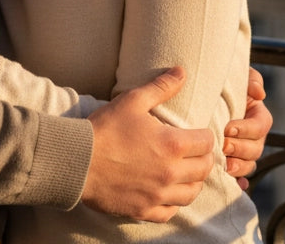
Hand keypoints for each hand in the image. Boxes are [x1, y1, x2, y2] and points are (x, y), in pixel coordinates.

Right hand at [83, 67, 214, 221]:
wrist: (78, 160)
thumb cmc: (106, 128)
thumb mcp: (134, 100)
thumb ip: (161, 87)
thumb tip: (182, 71)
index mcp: (172, 145)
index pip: (206, 143)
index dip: (205, 136)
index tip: (198, 134)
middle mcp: (170, 173)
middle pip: (204, 169)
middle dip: (204, 158)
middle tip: (195, 151)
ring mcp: (157, 195)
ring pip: (192, 193)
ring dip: (194, 181)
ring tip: (187, 171)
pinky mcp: (143, 210)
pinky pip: (170, 212)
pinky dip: (174, 202)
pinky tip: (168, 192)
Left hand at [223, 66, 272, 186]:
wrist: (200, 94)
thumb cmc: (220, 82)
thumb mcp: (236, 75)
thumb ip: (251, 79)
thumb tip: (259, 93)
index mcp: (257, 114)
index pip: (262, 125)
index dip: (247, 129)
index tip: (228, 128)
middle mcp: (253, 135)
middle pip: (257, 148)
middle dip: (241, 149)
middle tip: (223, 146)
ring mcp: (243, 151)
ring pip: (250, 165)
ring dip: (239, 166)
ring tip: (224, 165)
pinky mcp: (231, 162)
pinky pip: (240, 178)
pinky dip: (239, 182)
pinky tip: (232, 184)